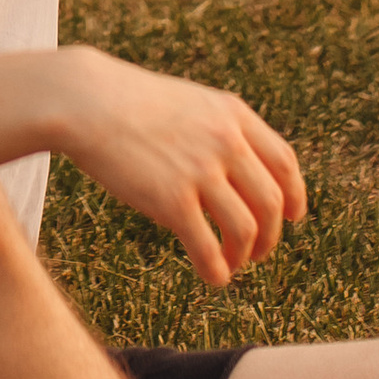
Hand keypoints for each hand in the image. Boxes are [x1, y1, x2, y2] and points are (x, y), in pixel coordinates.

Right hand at [55, 46, 306, 286]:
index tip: (292, 216)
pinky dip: (216, 269)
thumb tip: (239, 166)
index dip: (294, 195)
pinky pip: (207, 247)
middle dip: (271, 235)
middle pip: (271, 202)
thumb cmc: (128, 102)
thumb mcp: (189, 103)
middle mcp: (225, 142)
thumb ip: (219, 129)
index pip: (284, 162)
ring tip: (232, 263)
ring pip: (246, 229)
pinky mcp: (171, 201)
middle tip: (259, 252)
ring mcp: (200, 172)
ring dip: (244, 255)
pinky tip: (213, 277)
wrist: (84, 101)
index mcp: (233, 115)